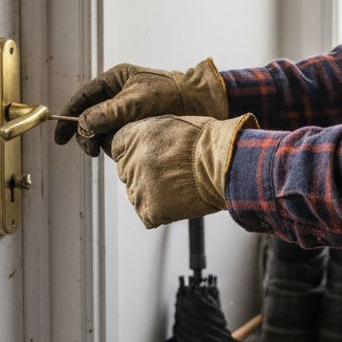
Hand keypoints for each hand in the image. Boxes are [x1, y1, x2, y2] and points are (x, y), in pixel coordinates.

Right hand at [53, 59, 227, 156]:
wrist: (200, 103)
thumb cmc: (170, 94)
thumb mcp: (135, 102)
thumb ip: (106, 113)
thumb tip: (81, 125)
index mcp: (114, 80)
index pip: (83, 97)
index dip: (69, 116)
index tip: (60, 138)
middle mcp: (117, 95)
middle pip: (90, 117)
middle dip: (88, 135)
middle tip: (92, 151)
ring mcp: (126, 111)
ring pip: (103, 131)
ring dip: (104, 141)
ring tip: (116, 146)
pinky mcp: (135, 125)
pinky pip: (118, 138)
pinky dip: (117, 145)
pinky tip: (126, 148)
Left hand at [112, 113, 255, 227]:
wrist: (223, 163)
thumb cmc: (208, 142)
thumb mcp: (173, 125)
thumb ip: (151, 135)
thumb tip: (147, 144)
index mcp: (134, 136)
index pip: (118, 149)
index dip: (136, 155)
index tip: (150, 159)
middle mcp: (131, 162)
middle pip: (127, 174)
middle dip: (144, 176)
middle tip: (170, 174)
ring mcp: (139, 187)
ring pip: (137, 197)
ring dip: (154, 196)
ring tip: (179, 187)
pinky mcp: (150, 210)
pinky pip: (149, 217)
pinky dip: (162, 214)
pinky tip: (180, 201)